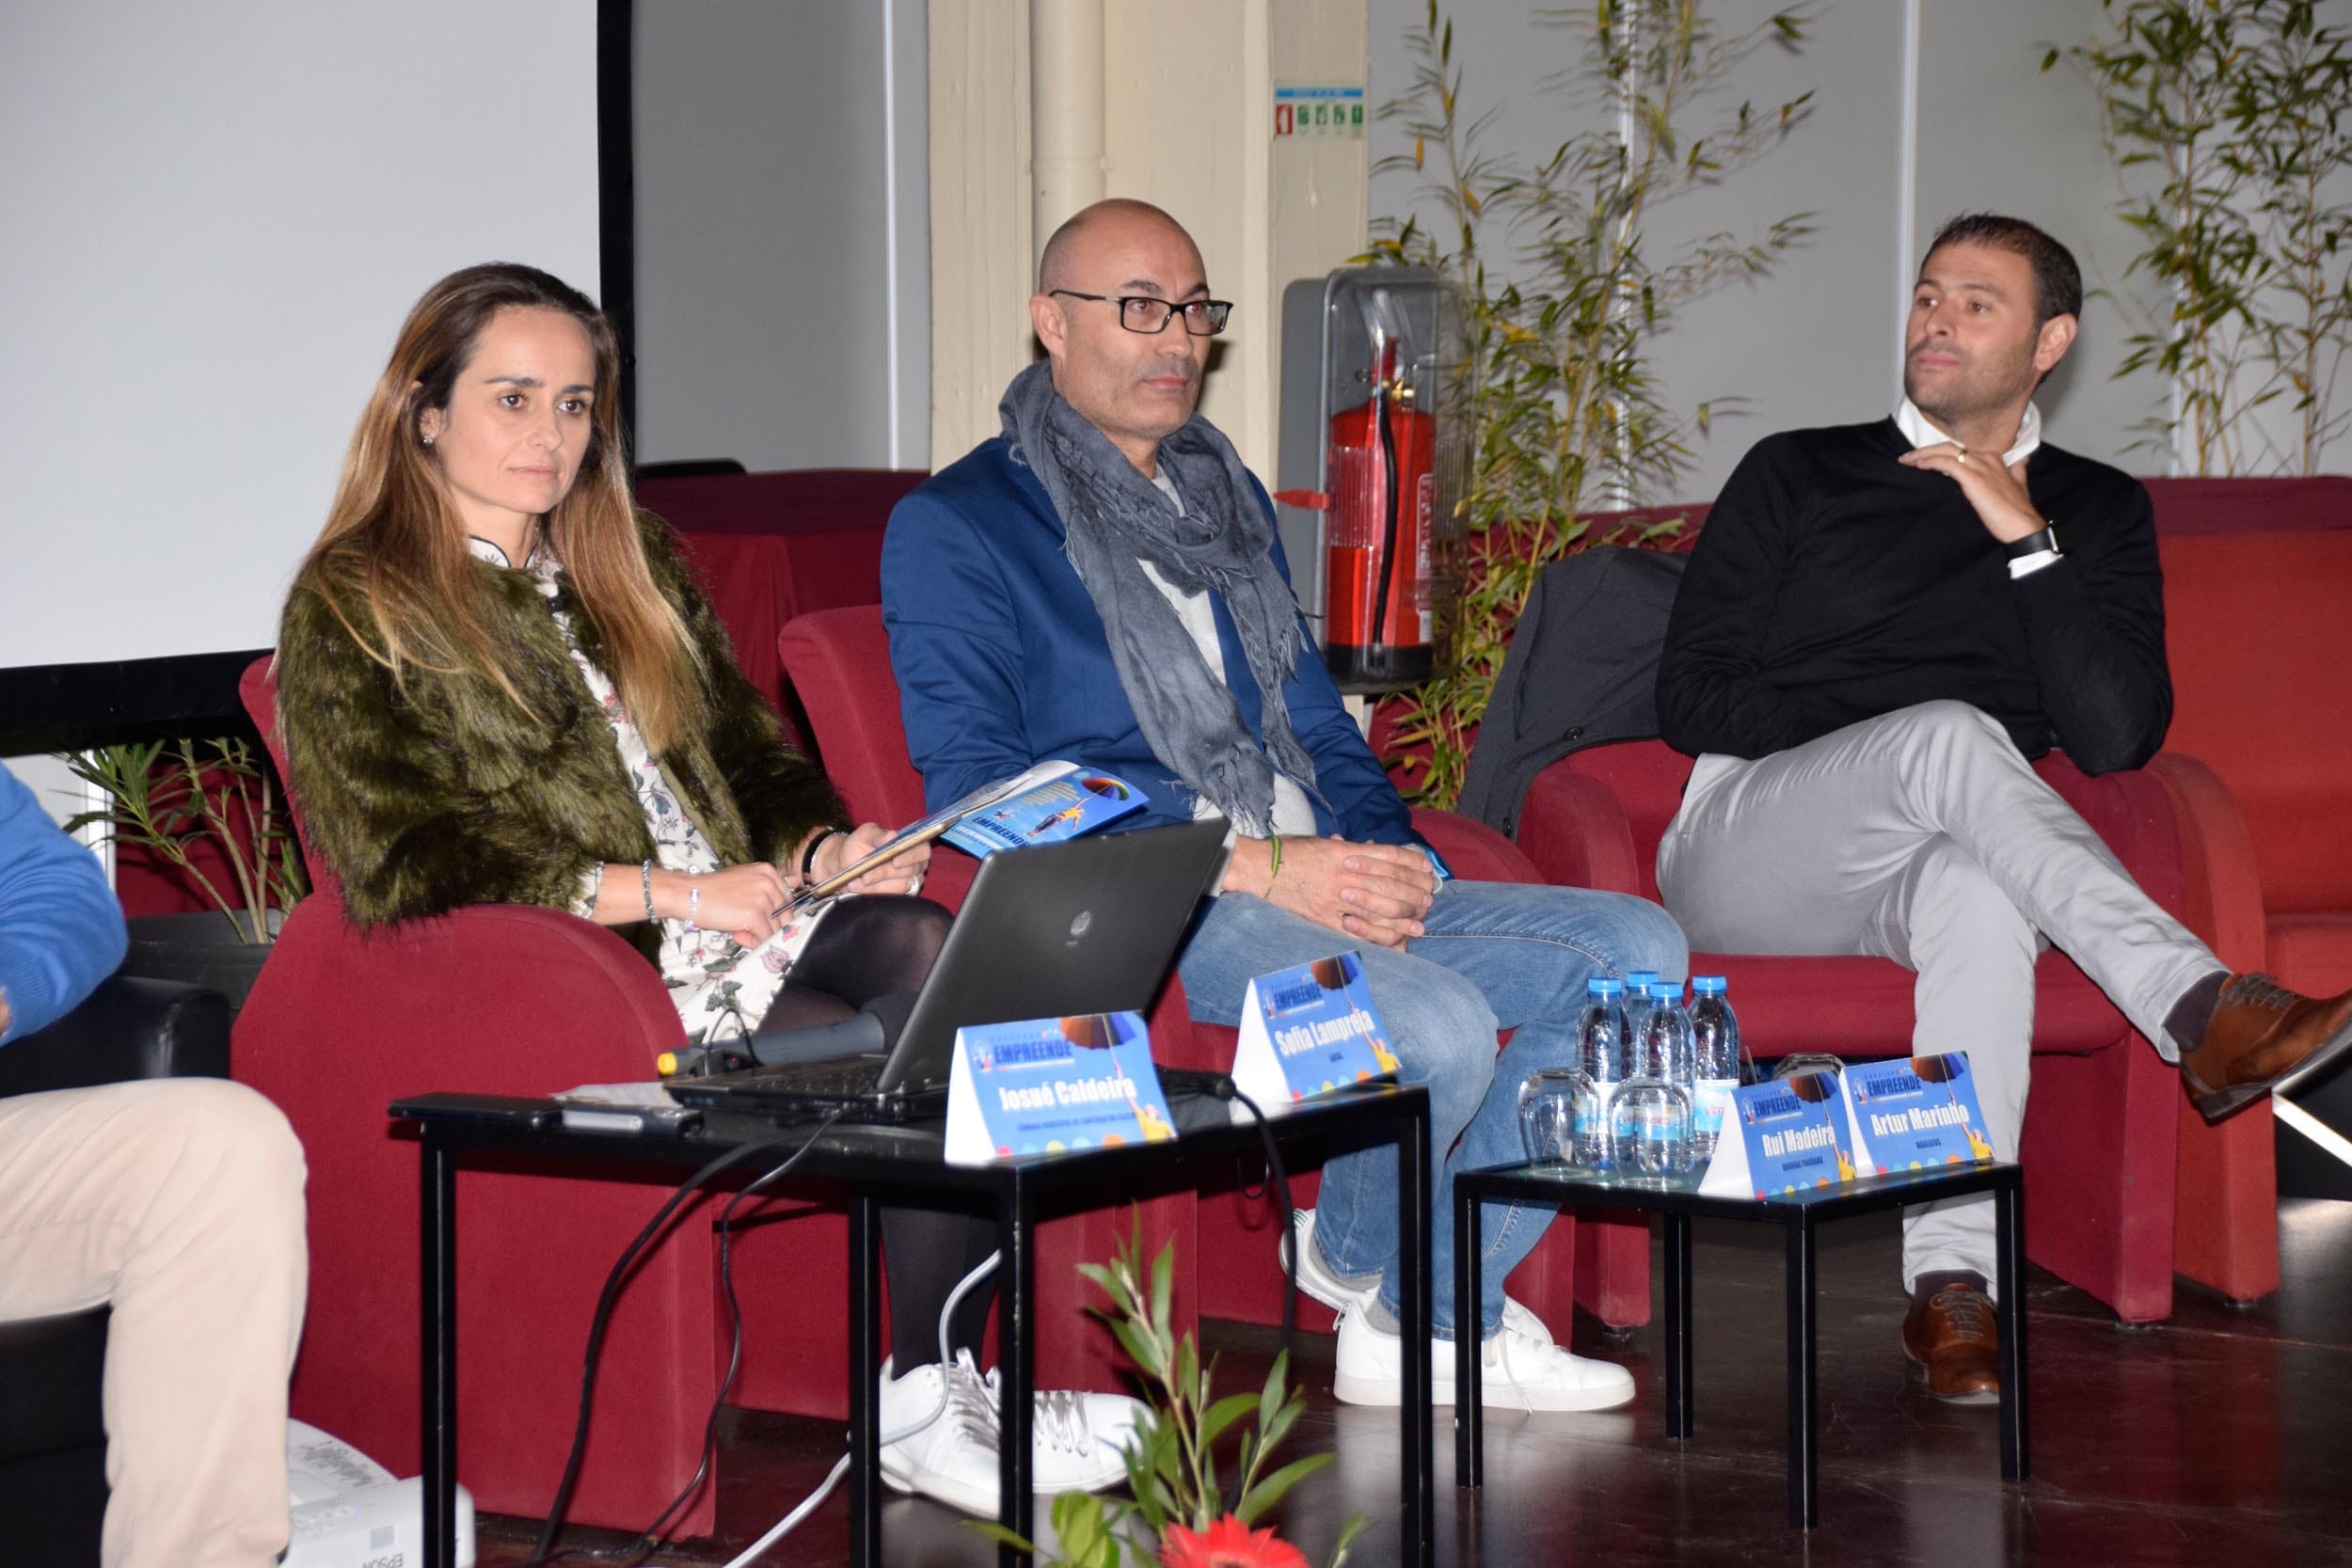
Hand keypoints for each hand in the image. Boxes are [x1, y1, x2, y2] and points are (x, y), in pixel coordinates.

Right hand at [682, 862, 792, 947]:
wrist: (689, 894)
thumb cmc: (713, 889)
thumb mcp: (744, 878)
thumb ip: (768, 884)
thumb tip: (797, 881)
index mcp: (769, 871)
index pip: (786, 901)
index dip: (773, 916)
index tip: (757, 920)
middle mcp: (770, 883)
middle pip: (784, 916)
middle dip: (768, 927)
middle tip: (746, 929)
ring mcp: (763, 899)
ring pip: (775, 929)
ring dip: (758, 936)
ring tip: (738, 931)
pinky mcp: (755, 916)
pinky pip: (764, 937)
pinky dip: (753, 942)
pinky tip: (736, 935)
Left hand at [810, 821, 929, 896]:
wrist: (847, 864)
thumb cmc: (858, 846)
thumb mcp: (865, 835)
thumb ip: (877, 834)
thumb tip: (891, 836)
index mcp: (912, 844)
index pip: (922, 850)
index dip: (911, 856)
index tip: (895, 862)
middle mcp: (915, 864)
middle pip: (909, 870)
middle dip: (885, 873)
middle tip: (865, 875)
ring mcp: (910, 881)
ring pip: (900, 886)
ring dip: (877, 885)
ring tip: (857, 881)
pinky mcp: (901, 895)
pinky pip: (891, 896)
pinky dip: (873, 892)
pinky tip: (858, 887)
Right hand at [1227, 835, 1436, 949]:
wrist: (1259, 868)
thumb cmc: (1290, 853)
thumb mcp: (1323, 843)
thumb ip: (1351, 849)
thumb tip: (1376, 850)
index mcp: (1345, 851)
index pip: (1389, 856)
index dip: (1412, 864)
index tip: (1427, 871)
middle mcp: (1344, 874)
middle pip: (1389, 884)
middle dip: (1413, 893)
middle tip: (1428, 901)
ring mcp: (1334, 898)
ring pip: (1378, 909)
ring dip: (1402, 918)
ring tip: (1418, 925)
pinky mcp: (1324, 919)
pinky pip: (1357, 932)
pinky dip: (1378, 938)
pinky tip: (1394, 943)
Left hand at [1897, 442, 2044, 543]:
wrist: (2023, 525)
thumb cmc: (2018, 510)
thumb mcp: (2019, 484)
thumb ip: (2017, 471)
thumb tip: (2020, 462)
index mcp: (1994, 458)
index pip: (1961, 448)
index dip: (1940, 451)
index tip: (1923, 457)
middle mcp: (1987, 458)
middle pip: (1950, 446)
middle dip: (1925, 450)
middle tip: (1907, 457)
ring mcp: (1981, 467)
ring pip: (1947, 452)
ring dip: (1922, 454)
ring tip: (1906, 460)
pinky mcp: (1975, 479)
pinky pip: (1948, 464)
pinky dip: (1931, 462)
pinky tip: (1918, 466)